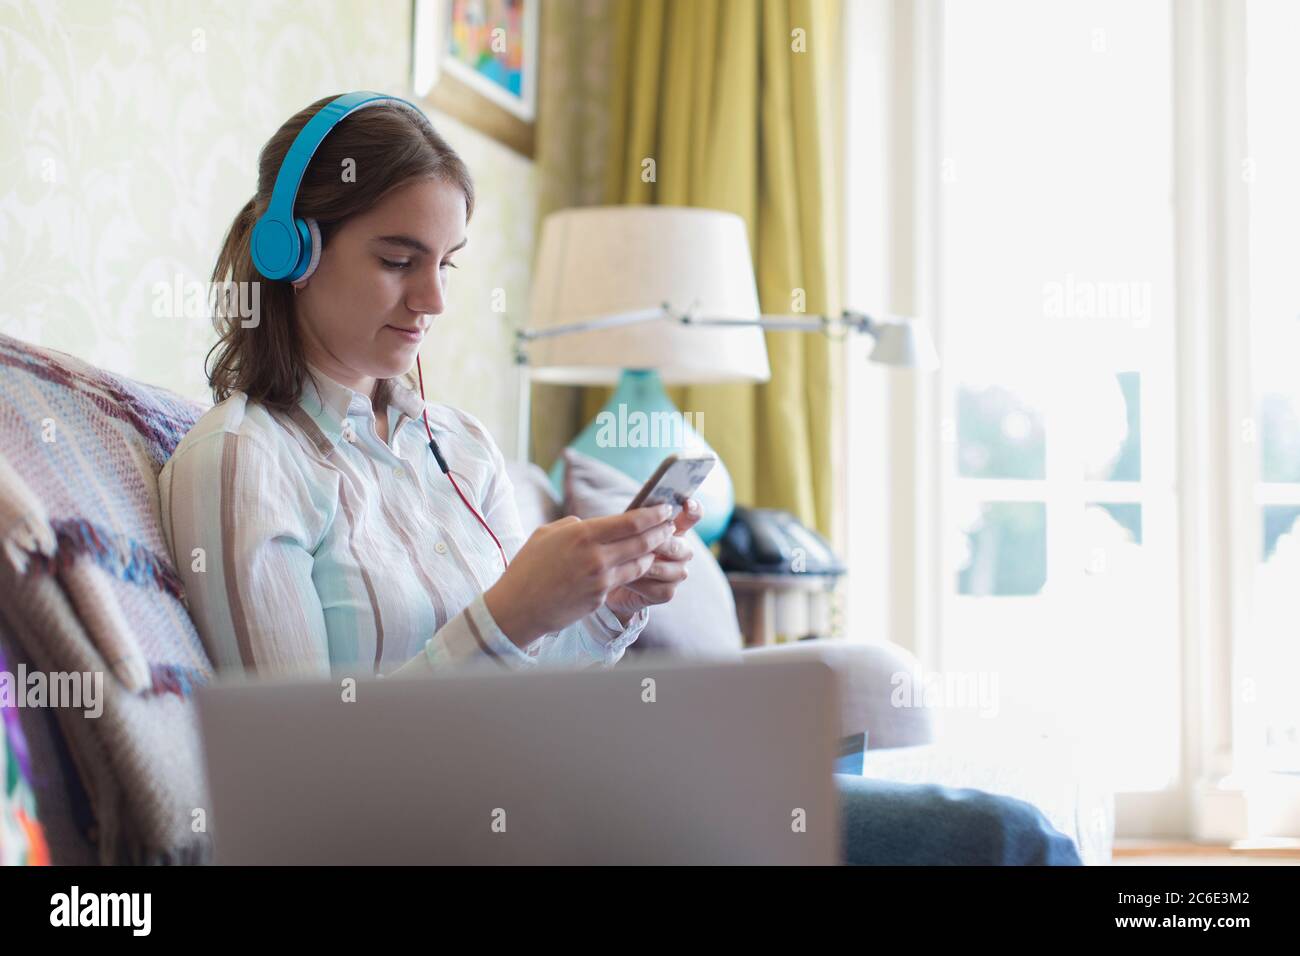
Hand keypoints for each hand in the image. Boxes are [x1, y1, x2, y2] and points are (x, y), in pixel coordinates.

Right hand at [483, 504, 677, 646]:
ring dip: (653, 554)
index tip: (665, 508)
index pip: (631, 521)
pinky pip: (624, 581)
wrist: (518, 608)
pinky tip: (639, 566)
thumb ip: (574, 526)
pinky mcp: (600, 599)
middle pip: (642, 542)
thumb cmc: (528, 567)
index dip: (653, 514)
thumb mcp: (547, 534)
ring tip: (659, 545)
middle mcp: (596, 557)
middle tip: (671, 525)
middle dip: (662, 532)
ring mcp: (600, 580)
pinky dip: (634, 572)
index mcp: (583, 534)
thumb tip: (592, 524)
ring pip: (640, 564)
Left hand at [604, 498, 702, 624]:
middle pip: (682, 546)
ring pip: (673, 570)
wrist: (610, 580)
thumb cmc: (620, 547)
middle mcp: (682, 550)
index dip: (693, 509)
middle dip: (661, 545)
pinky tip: (626, 580)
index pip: (693, 515)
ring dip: (648, 566)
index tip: (686, 504)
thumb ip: (639, 520)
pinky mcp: (667, 592)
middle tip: (644, 544)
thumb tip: (641, 511)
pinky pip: (662, 589)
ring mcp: (677, 572)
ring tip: (627, 564)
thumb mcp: (627, 530)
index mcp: (675, 528)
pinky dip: (643, 584)